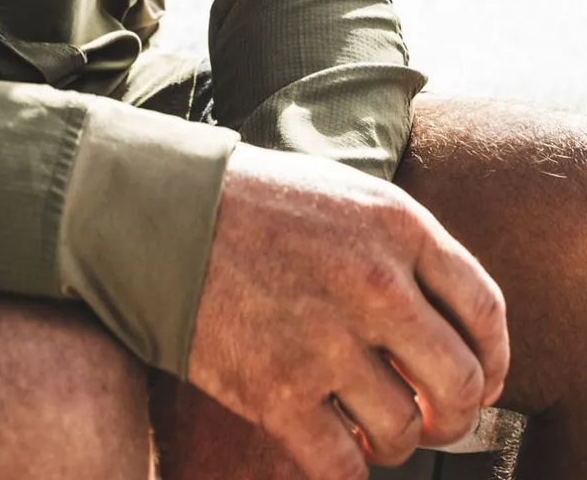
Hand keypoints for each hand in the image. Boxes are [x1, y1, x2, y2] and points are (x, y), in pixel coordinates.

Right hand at [189, 143, 508, 478]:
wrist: (154, 210)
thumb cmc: (249, 202)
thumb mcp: (342, 195)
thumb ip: (402, 250)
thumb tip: (451, 333)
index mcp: (395, 225)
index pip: (485, 312)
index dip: (493, 359)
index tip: (480, 378)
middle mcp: (372, 283)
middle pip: (461, 383)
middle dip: (453, 415)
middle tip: (430, 417)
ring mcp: (324, 338)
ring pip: (404, 432)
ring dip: (394, 442)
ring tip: (369, 427)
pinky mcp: (275, 389)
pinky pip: (343, 465)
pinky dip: (346, 469)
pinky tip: (331, 445)